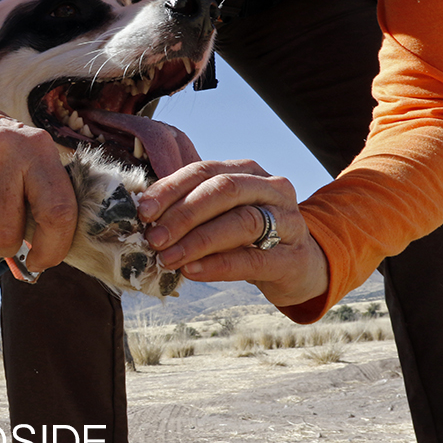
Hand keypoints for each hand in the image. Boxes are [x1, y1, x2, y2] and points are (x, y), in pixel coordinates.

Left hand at [136, 159, 327, 308]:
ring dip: (198, 241)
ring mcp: (288, 221)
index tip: (143, 211)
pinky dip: (219, 264)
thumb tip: (143, 214)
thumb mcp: (221, 215)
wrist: (299, 266)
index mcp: (247, 171)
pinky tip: (193, 271)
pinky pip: (253, 258)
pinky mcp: (293, 257)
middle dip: (183, 214)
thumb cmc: (248, 237)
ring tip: (168, 258)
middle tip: (154, 238)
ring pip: (241, 222)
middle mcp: (271, 188)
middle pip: (223, 191)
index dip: (171, 188)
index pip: (204, 171)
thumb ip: (190, 208)